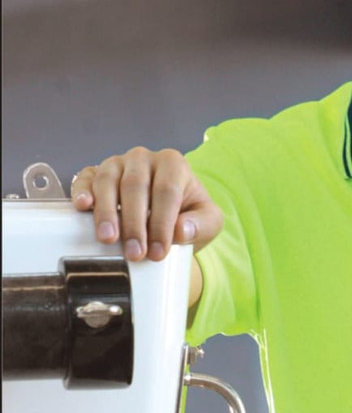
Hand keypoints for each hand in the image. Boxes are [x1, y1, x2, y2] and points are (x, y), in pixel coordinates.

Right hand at [71, 147, 222, 261]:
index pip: (166, 191)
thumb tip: (182, 230)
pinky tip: (82, 206)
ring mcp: (117, 164)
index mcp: (173, 164)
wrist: (168, 216)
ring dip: (107, 212)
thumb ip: (202, 225)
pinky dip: (82, 191)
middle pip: (135, 186)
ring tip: (108, 238)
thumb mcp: (208, 222)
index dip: (162, 223)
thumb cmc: (188, 216)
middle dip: (135, 224)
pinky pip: (85, 177)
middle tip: (135, 253)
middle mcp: (143, 159)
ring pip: (108, 181)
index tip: (159, 252)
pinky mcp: (95, 173)